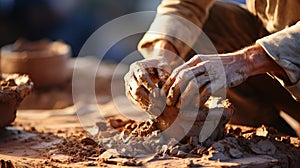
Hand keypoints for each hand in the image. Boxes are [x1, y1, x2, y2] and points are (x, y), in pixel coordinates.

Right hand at [124, 40, 177, 115]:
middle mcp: (130, 75)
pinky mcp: (128, 91)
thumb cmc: (159, 66)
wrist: (152, 66)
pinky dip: (142, 105)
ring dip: (146, 103)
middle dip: (148, 98)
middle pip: (136, 88)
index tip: (159, 94)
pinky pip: (133, 100)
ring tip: (156, 108)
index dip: (150, 87)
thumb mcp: (164, 66)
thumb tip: (163, 84)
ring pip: (134, 96)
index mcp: (137, 66)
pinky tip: (151, 108)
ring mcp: (128, 84)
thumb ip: (163, 74)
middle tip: (159, 104)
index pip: (142, 78)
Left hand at [161, 44, 284, 108]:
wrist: (242, 62)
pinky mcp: (222, 79)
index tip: (163, 94)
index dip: (168, 84)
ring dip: (184, 97)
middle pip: (183, 77)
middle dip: (174, 91)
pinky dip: (199, 99)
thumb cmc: (221, 67)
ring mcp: (213, 71)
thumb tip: (177, 83)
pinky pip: (207, 90)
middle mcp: (203, 64)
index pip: (177, 71)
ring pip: (194, 83)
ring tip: (179, 106)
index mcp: (196, 60)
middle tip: (169, 102)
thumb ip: (193, 71)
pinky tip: (195, 106)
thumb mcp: (204, 64)